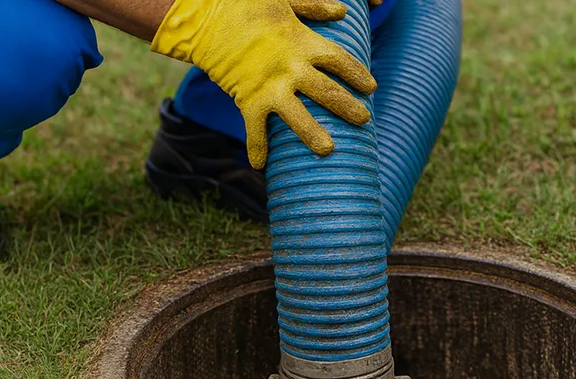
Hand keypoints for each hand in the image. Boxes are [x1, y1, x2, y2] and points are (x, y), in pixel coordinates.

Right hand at [152, 0, 376, 167]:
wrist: (204, 17)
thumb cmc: (243, 4)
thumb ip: (313, 6)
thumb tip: (341, 9)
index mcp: (304, 42)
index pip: (341, 61)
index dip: (357, 74)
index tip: (371, 87)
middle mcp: (292, 68)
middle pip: (328, 92)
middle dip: (348, 108)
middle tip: (364, 120)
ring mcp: (271, 87)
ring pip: (298, 117)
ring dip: (313, 134)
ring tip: (329, 150)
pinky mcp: (248, 100)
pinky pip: (255, 129)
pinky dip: (257, 147)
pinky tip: (259, 165)